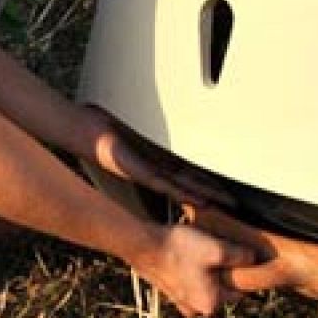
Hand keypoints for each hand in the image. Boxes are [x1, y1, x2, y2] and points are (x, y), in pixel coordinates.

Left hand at [82, 108, 234, 207]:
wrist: (82, 131)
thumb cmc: (104, 127)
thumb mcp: (133, 125)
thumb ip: (150, 124)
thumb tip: (164, 112)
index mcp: (156, 158)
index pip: (189, 171)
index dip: (209, 179)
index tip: (227, 186)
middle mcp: (155, 168)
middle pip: (191, 183)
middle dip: (214, 193)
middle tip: (236, 204)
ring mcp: (147, 171)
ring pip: (182, 187)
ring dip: (203, 196)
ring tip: (224, 205)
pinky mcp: (137, 171)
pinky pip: (164, 184)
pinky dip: (182, 192)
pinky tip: (198, 199)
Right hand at [135, 223, 256, 317]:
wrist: (142, 245)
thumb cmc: (179, 249)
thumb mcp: (217, 249)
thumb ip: (241, 257)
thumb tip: (253, 259)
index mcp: (210, 305)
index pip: (239, 291)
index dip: (241, 272)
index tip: (236, 255)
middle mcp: (195, 309)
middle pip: (221, 288)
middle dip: (223, 272)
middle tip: (217, 249)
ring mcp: (181, 301)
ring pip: (206, 284)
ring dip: (207, 269)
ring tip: (200, 250)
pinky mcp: (170, 291)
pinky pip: (190, 281)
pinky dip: (192, 269)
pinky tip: (187, 252)